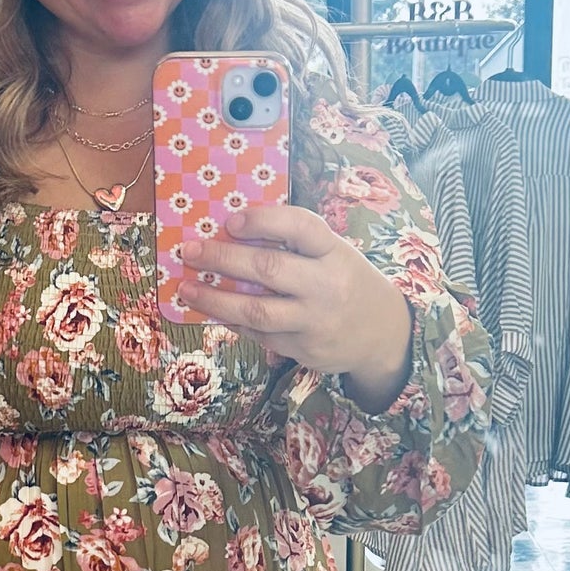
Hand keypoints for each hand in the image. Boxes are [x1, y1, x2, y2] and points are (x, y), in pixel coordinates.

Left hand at [179, 203, 413, 413]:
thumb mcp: (333, 254)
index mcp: (334, 252)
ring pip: (256, 311)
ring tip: (187, 289)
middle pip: (268, 268)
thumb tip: (233, 234)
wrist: (382, 334)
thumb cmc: (346, 282)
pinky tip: (214, 311)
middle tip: (189, 251)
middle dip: (223, 258)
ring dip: (215, 300)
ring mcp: (315, 321)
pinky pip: (260, 334)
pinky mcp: (304, 350)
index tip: (230, 220)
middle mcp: (327, 286)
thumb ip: (294, 246)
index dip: (263, 220)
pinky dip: (234, 321)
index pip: (300, 227)